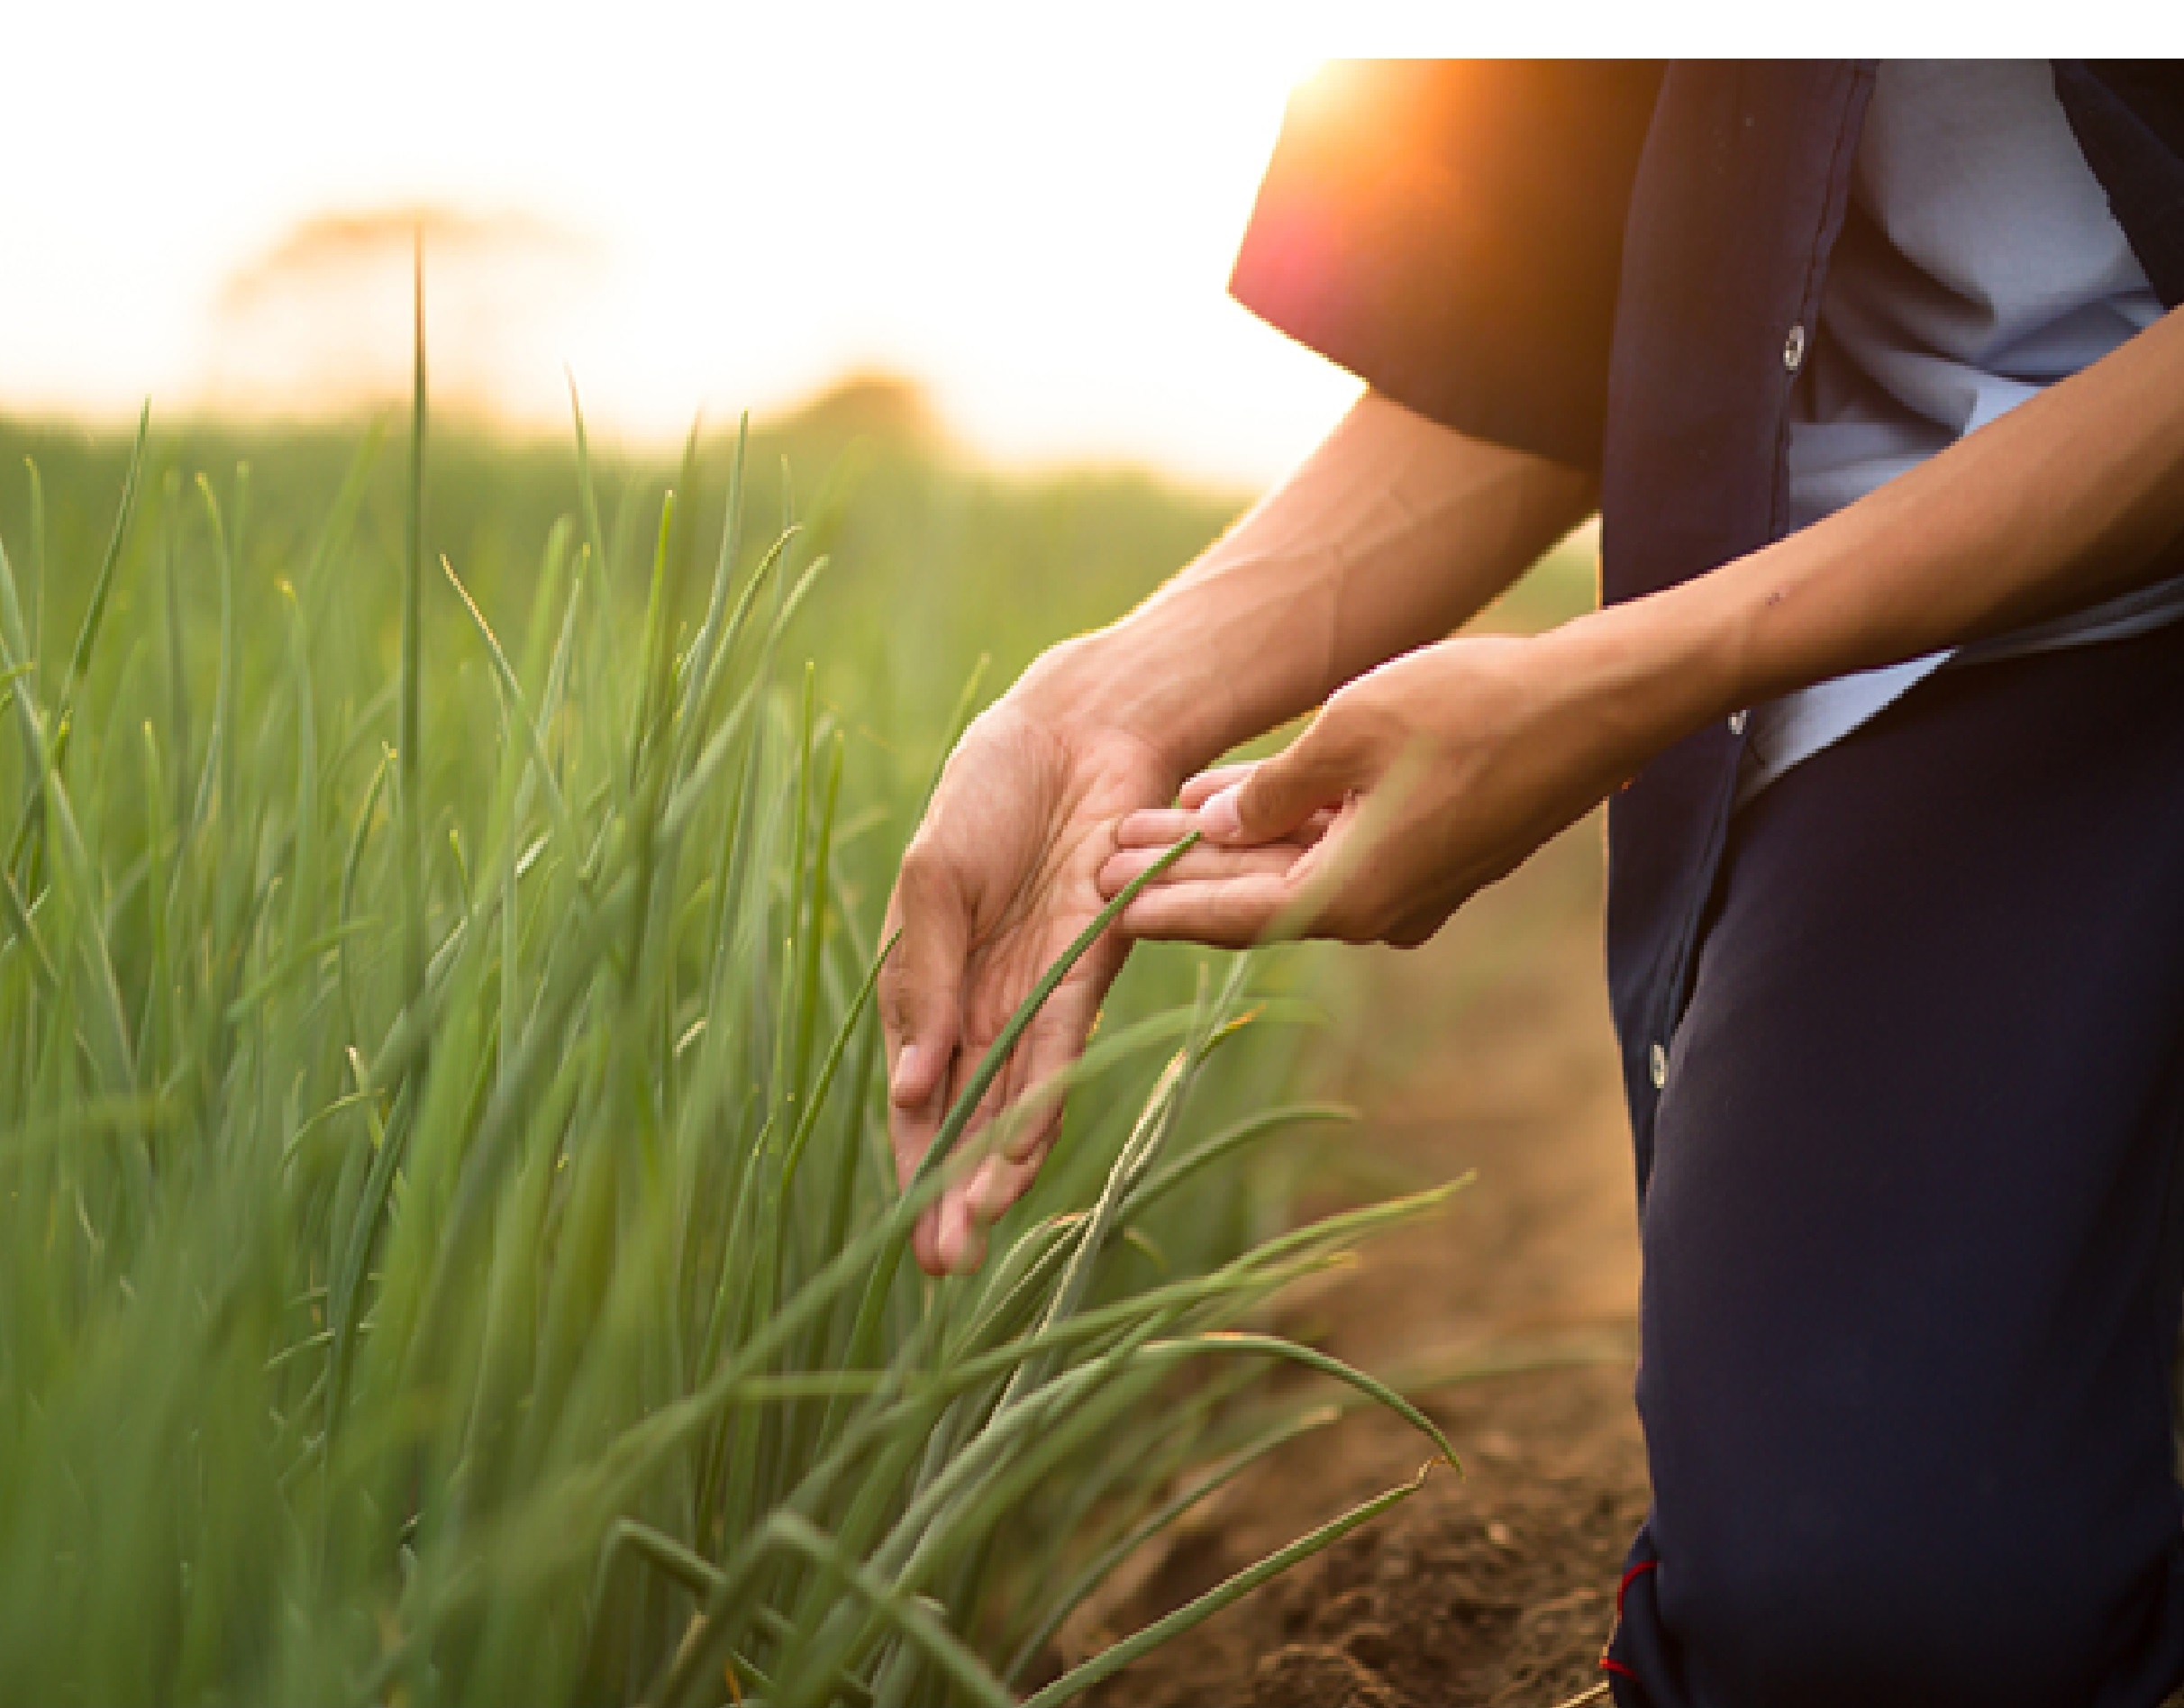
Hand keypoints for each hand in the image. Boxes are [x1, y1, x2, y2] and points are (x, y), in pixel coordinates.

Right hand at [882, 686, 1178, 1275]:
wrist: (1076, 730)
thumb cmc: (989, 795)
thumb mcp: (936, 882)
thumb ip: (925, 977)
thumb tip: (912, 1084)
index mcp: (938, 987)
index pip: (920, 1094)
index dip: (912, 1160)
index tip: (903, 1231)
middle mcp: (992, 1005)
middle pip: (970, 1116)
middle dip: (951, 1191)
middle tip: (938, 1267)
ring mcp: (1042, 991)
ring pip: (1016, 1098)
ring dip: (995, 1167)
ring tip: (975, 1233)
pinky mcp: (1093, 966)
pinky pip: (1064, 1044)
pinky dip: (1041, 1097)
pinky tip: (1023, 1154)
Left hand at [1096, 633, 1633, 949]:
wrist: (1594, 706)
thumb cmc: (1471, 708)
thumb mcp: (1349, 731)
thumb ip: (1273, 786)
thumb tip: (1219, 823)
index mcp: (1351, 895)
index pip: (1229, 916)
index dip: (1158, 905)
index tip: (1097, 903)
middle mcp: (1377, 909)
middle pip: (1254, 897)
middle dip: (1178, 874)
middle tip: (1100, 858)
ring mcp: (1410, 886)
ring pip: (1294, 869)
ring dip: (1226, 848)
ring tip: (1147, 826)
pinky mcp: (1432, 855)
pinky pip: (1337, 848)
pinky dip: (1284, 828)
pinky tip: (1228, 802)